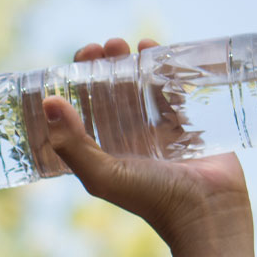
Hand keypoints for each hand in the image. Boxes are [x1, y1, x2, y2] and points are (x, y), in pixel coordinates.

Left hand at [42, 37, 256, 256]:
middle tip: (109, 45)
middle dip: (109, 64)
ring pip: (144, 88)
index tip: (83, 55)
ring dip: (136, 63)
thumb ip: (73, 144)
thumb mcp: (103, 175)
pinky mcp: (190, 126)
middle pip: (115, 91)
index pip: (87, 106)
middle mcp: (130, 139)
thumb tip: (48, 101)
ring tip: (134, 43)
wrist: (207, 213)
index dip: (82, 78)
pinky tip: (159, 50)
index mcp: (105, 150)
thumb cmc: (152, 199)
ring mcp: (160, 132)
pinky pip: (176, 92)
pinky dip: (167, 70)